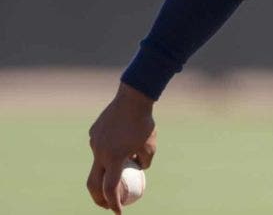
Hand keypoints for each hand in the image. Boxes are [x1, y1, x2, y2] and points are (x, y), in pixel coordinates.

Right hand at [87, 83, 156, 212]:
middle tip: (108, 203)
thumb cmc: (144, 124)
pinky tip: (120, 139)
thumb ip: (144, 162)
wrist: (132, 98)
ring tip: (123, 158)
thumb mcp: (150, 146)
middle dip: (99, 197)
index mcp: (114, 158)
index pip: (110, 188)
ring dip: (108, 167)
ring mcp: (94, 142)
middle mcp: (100, 152)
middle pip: (93, 183)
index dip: (113, 203)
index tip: (118, 212)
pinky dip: (108, 150)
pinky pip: (100, 146)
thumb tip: (137, 169)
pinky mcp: (93, 132)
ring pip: (98, 161)